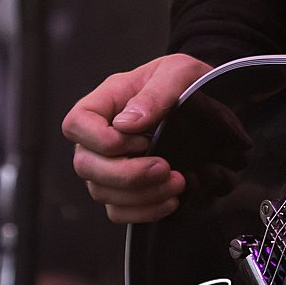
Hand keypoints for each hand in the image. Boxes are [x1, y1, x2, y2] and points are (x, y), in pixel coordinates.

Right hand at [62, 54, 209, 223]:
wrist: (208, 103)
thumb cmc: (187, 82)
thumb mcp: (178, 72)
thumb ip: (155, 93)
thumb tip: (126, 123)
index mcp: (108, 100)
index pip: (77, 123)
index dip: (101, 140)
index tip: (141, 141)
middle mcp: (101, 134)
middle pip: (85, 164)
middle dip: (126, 175)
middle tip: (164, 168)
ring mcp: (109, 164)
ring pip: (101, 192)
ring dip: (140, 195)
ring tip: (176, 183)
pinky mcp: (124, 188)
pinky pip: (118, 211)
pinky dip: (143, 212)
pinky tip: (170, 201)